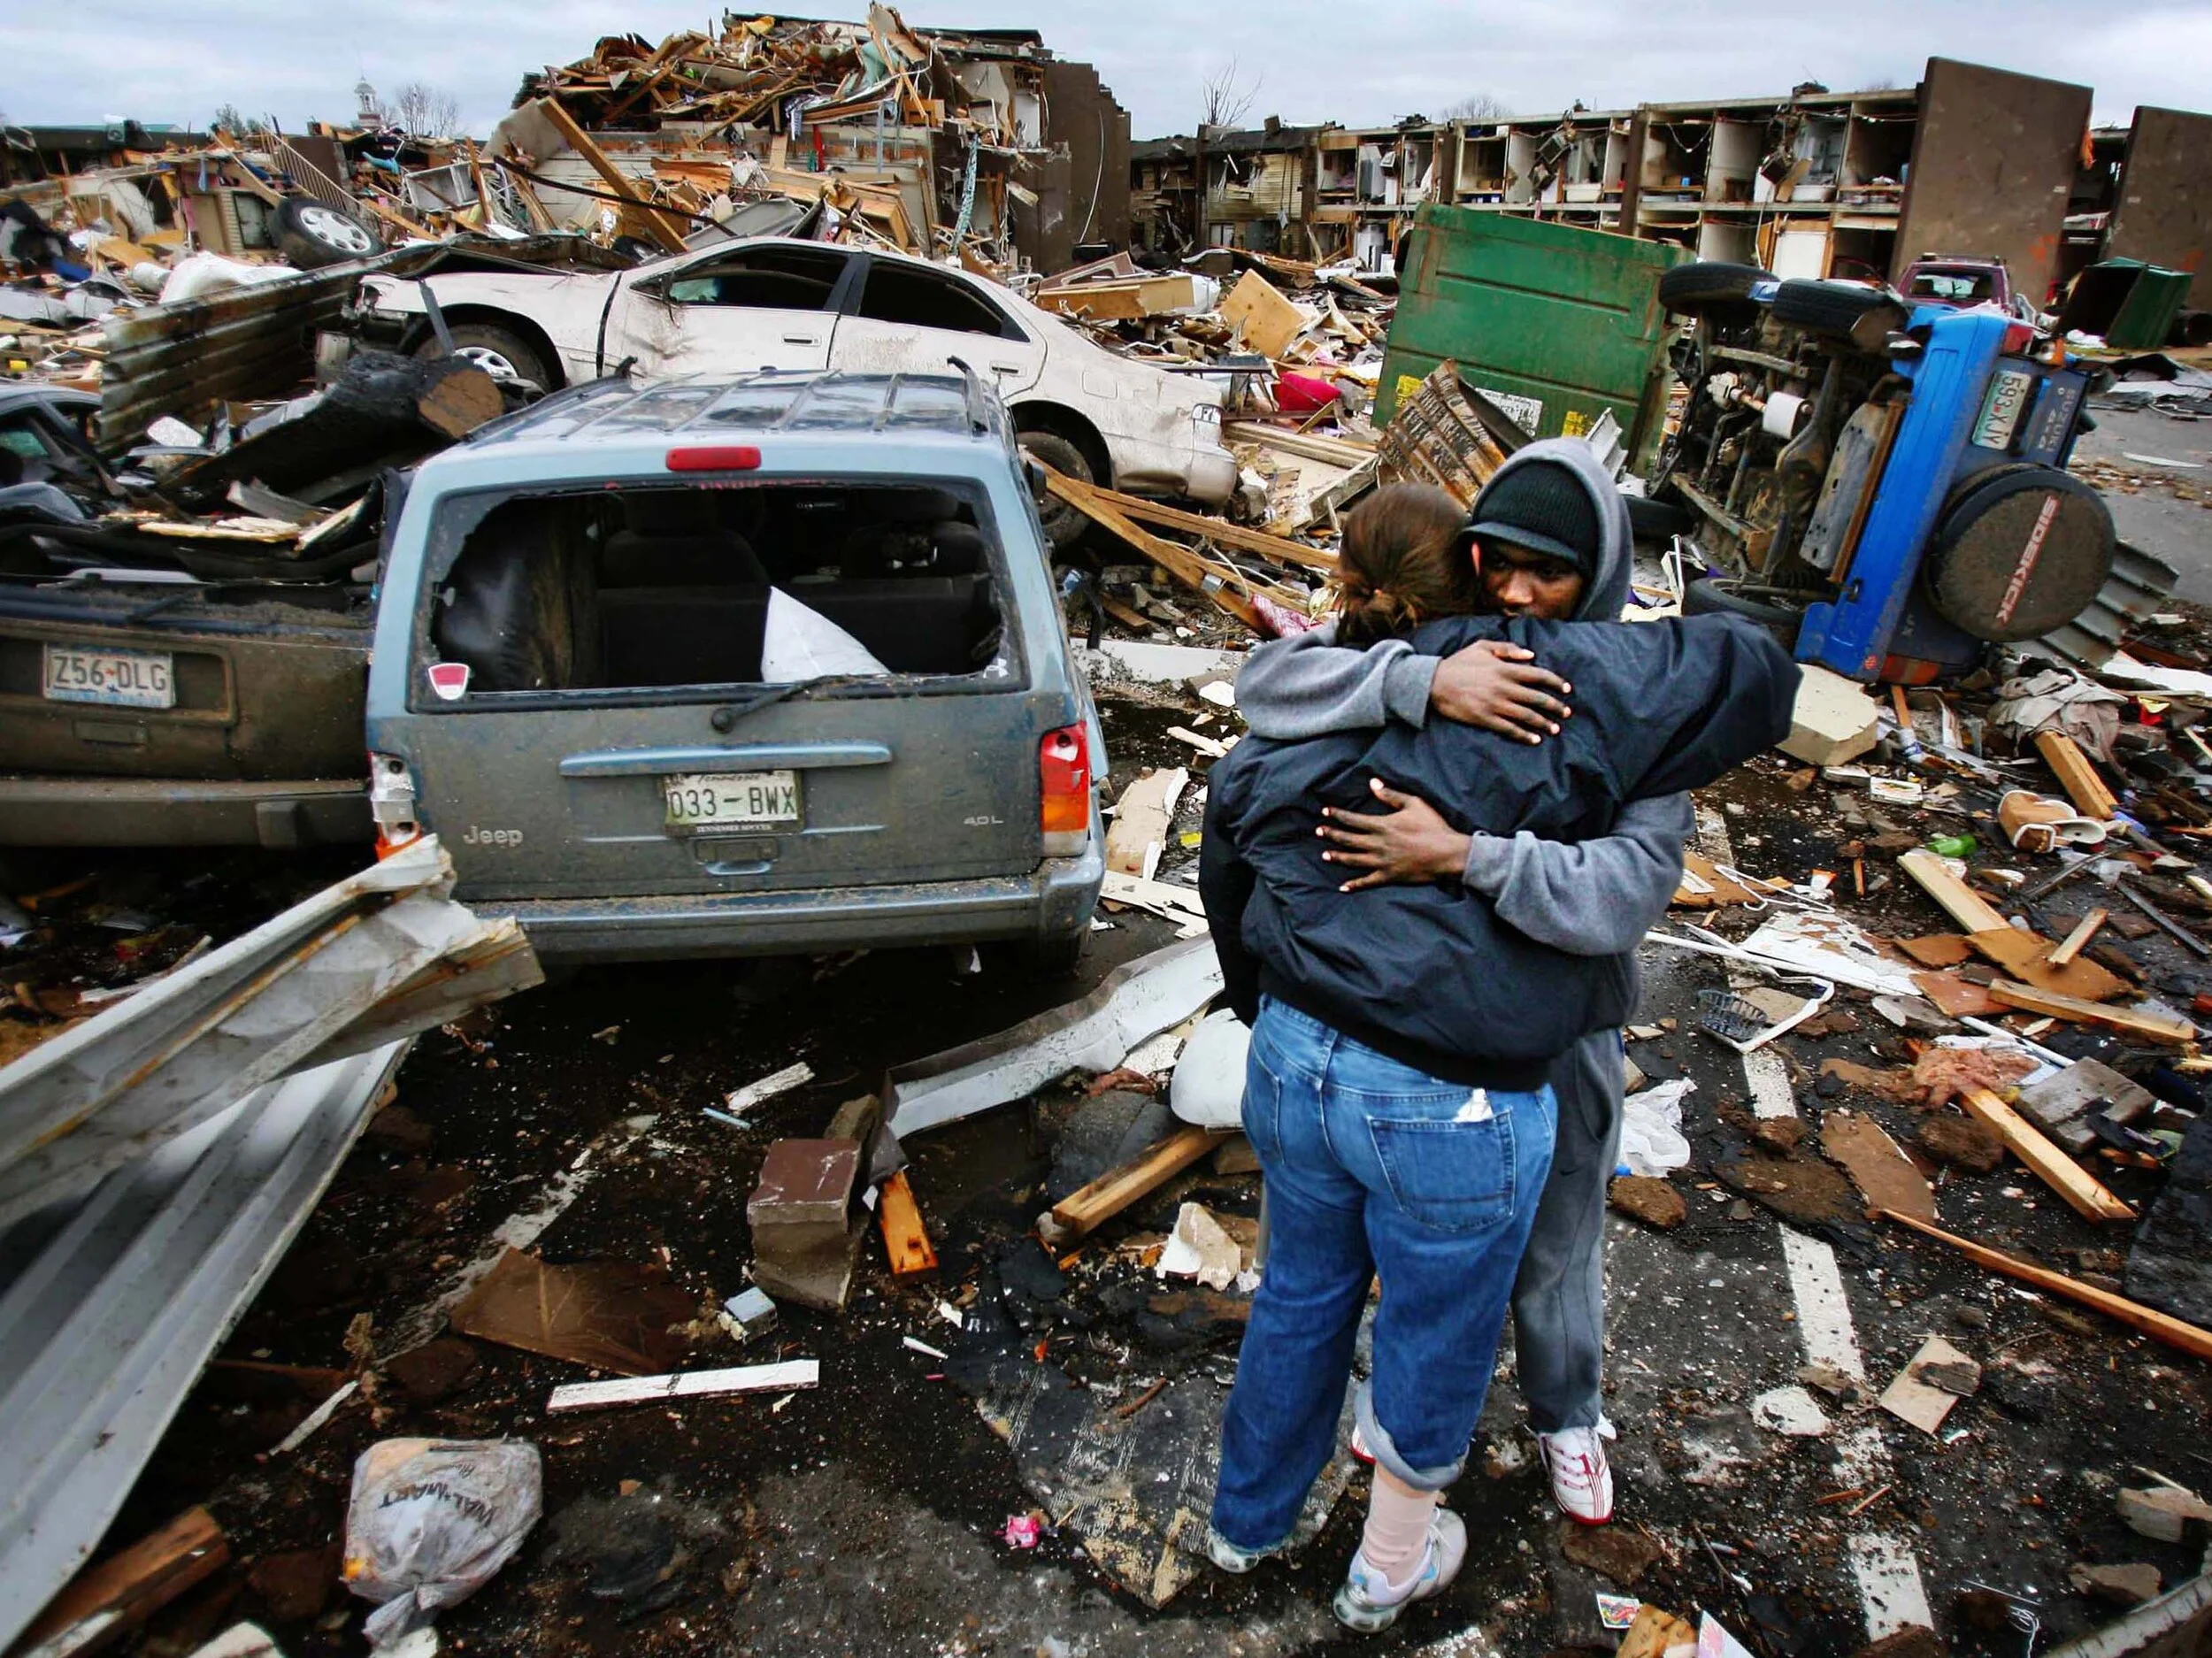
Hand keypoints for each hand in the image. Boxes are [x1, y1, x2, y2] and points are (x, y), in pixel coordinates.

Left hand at [1318, 779, 1471, 890]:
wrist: (1447, 853)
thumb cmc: (1433, 827)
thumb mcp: (1414, 804)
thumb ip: (1390, 794)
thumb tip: (1372, 782)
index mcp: (1382, 825)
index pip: (1352, 820)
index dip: (1337, 815)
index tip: (1325, 812)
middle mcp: (1377, 844)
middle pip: (1348, 839)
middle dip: (1331, 834)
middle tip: (1318, 831)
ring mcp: (1382, 862)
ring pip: (1353, 860)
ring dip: (1337, 857)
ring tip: (1325, 854)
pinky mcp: (1389, 876)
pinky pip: (1367, 882)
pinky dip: (1354, 885)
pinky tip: (1343, 887)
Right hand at [1429, 640, 1572, 742]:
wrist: (1433, 683)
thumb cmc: (1458, 662)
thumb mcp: (1482, 646)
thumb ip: (1508, 648)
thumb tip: (1531, 655)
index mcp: (1505, 669)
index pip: (1539, 675)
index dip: (1556, 682)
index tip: (1567, 689)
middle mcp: (1504, 687)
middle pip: (1537, 698)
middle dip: (1556, 706)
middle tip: (1567, 713)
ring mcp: (1495, 705)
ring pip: (1527, 716)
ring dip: (1544, 723)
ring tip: (1555, 729)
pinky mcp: (1485, 719)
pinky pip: (1509, 729)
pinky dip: (1524, 735)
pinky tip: (1535, 739)